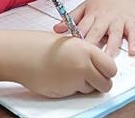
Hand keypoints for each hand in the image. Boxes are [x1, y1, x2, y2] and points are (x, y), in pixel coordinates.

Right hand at [0, 30, 116, 97]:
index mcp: (86, 50)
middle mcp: (83, 66)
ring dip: (84, 85)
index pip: (111, 67)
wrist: (22, 55)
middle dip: (100, 82)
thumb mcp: (69, 42)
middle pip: (106, 84)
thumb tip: (100, 64)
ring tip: (68, 72)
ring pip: (91, 89)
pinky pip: (76, 93)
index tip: (103, 69)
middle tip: (91, 76)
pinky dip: (72, 88)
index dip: (108, 70)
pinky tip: (60, 77)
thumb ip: (86, 53)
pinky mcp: (66, 92)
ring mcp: (75, 81)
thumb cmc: (42, 46)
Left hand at [54, 0, 134, 56]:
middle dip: (92, 43)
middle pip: (97, 32)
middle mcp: (104, 18)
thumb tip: (56, 29)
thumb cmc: (103, 1)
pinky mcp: (131, 22)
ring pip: (115, 34)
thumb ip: (71, 18)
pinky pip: (133, 33)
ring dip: (112, 46)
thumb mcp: (86, 6)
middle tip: (88, 58)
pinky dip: (133, 42)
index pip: (82, 27)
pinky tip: (132, 52)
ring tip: (108, 59)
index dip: (77, 37)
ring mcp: (118, 21)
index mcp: (92, 14)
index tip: (72, 49)